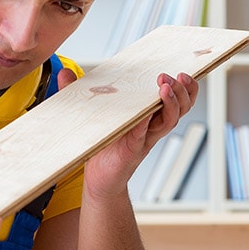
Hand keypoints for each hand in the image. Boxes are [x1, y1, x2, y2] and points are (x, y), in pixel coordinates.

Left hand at [56, 68, 198, 195]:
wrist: (98, 178)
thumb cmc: (99, 145)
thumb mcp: (90, 113)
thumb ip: (78, 91)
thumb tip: (64, 71)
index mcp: (147, 115)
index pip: (175, 98)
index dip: (185, 86)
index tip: (182, 71)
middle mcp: (151, 126)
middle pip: (180, 107)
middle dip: (181, 91)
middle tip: (170, 77)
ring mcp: (144, 138)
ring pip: (169, 121)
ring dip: (170, 103)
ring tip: (164, 88)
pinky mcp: (132, 150)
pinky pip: (143, 135)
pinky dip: (145, 123)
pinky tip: (144, 113)